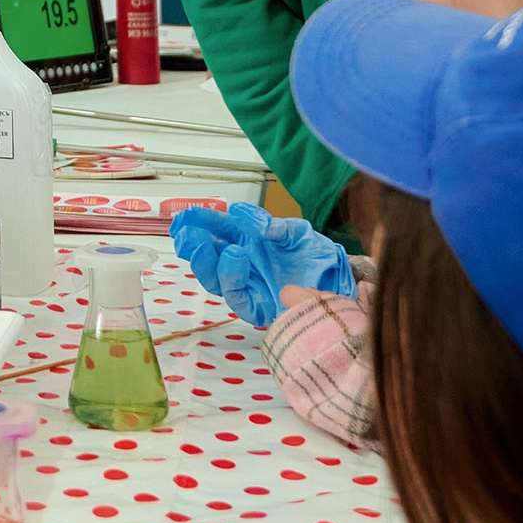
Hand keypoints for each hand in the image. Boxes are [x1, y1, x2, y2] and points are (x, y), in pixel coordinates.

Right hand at [168, 202, 354, 327]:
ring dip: (205, 261)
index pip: (216, 231)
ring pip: (214, 279)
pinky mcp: (257, 307)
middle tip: (184, 233)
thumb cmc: (316, 254)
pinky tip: (236, 257)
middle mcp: (241, 264)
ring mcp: (248, 286)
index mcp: (246, 241)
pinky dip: (231, 277)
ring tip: (206, 243)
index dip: (198, 223)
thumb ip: (271, 225)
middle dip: (192, 245)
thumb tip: (241, 215)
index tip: (183, 216)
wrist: (339, 281)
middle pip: (207, 258)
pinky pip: (237, 298)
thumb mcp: (296, 231)